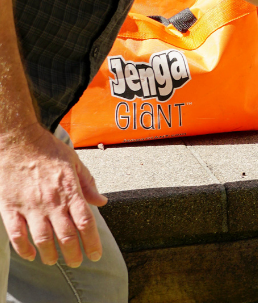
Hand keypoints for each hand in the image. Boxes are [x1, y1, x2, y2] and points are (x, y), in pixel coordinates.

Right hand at [0, 124, 106, 266]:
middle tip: (77, 262)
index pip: (85, 223)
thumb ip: (88, 184)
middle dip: (73, 253)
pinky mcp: (10, 208)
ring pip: (42, 239)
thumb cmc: (48, 150)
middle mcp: (52, 202)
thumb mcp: (75, 163)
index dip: (92, 242)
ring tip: (54, 261)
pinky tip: (31, 255)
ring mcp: (30, 207)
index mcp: (70, 191)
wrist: (18, 142)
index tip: (95, 254)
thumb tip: (102, 202)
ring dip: (50, 254)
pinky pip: (17, 234)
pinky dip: (23, 248)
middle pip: (66, 236)